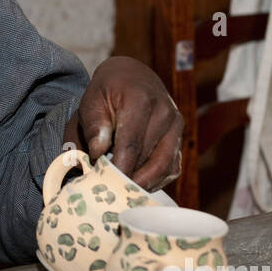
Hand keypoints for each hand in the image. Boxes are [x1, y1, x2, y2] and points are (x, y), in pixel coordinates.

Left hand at [65, 56, 183, 190]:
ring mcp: (176, 125)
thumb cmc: (106, 92)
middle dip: (128, 179)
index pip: (131, 144)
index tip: (104, 185)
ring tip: (122, 193)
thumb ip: (93, 127)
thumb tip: (98, 153)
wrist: (130, 76)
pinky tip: (137, 185)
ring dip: (143, 184)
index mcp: (141, 100)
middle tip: (109, 194)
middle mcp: (165, 112)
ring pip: (164, 166)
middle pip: (148, 158)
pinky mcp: (180, 137)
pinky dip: (156, 181)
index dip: (118, 169)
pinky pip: (172, 167)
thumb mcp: (91, 103)